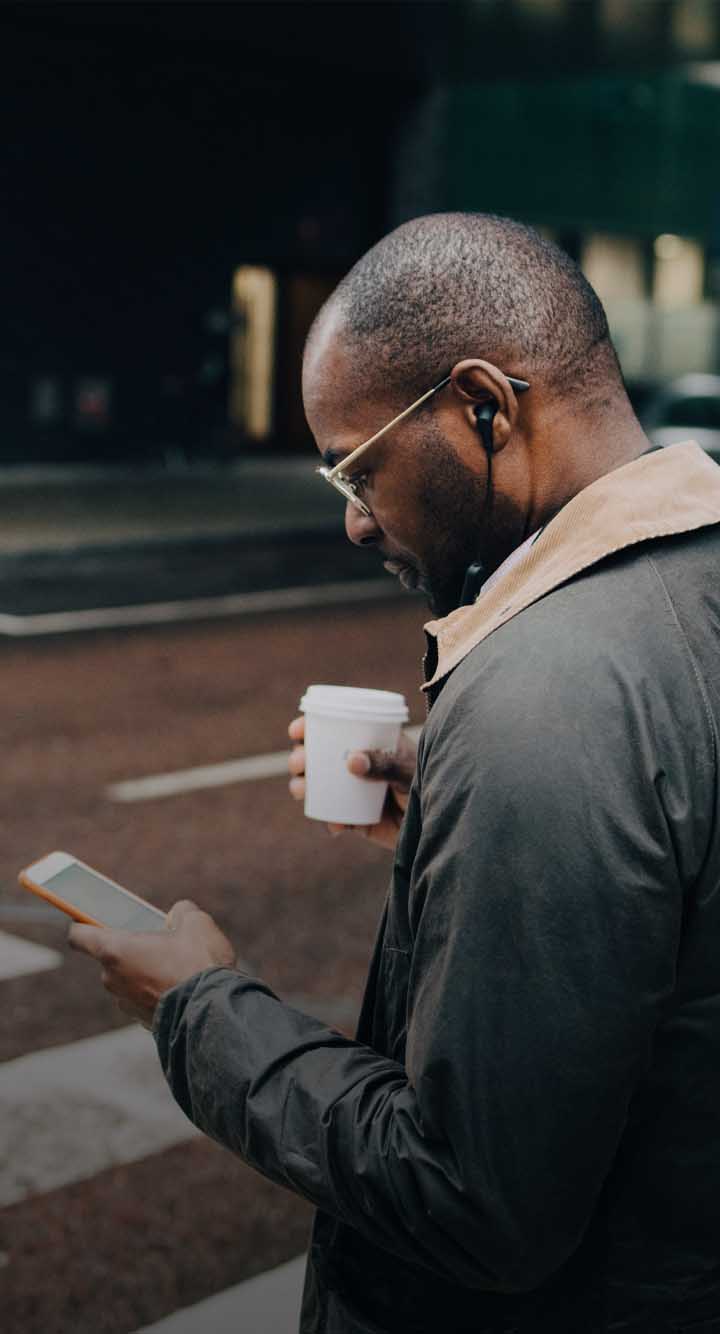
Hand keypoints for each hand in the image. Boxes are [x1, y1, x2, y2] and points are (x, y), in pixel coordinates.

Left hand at [68, 899, 235, 1028]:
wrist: (214, 1013)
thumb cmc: (198, 965)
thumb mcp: (196, 923)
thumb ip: (181, 912)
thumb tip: (179, 914)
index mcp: (115, 951)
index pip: (79, 936)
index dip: (82, 926)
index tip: (89, 921)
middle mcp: (112, 979)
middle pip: (111, 957)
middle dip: (132, 948)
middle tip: (160, 943)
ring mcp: (125, 1003)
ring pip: (129, 979)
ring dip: (145, 972)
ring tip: (177, 967)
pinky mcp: (141, 1021)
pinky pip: (143, 998)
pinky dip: (156, 991)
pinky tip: (182, 986)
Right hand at [288, 716, 416, 851]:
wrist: (440, 824)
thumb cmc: (428, 783)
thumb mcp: (407, 768)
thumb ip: (384, 763)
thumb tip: (351, 761)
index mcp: (366, 742)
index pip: (332, 728)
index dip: (309, 726)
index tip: (298, 730)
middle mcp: (355, 765)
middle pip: (316, 757)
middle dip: (299, 758)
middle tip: (300, 763)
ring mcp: (353, 792)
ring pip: (317, 788)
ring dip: (302, 787)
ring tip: (302, 791)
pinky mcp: (356, 819)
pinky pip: (333, 819)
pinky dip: (329, 823)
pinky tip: (334, 827)